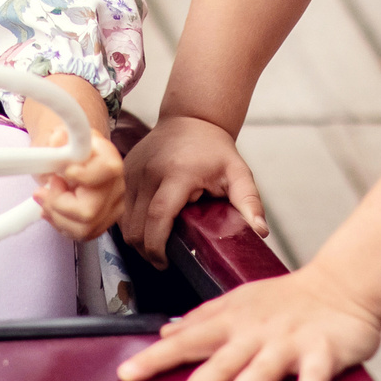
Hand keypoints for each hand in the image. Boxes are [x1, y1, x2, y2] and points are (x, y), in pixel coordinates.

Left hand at [24, 76, 121, 241]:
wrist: (71, 157)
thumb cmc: (65, 148)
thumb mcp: (56, 138)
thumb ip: (57, 140)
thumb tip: (57, 140)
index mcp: (108, 157)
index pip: (108, 170)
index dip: (85, 176)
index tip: (64, 173)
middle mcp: (117, 184)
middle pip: (89, 210)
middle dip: (57, 204)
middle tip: (42, 192)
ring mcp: (114, 206)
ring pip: (84, 228)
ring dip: (56, 217)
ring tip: (45, 200)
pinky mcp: (105, 221)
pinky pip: (82, 234)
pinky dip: (62, 225)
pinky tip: (54, 210)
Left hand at [116, 266, 380, 380]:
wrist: (341, 285)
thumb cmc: (286, 299)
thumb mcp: (238, 302)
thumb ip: (202, 319)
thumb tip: (164, 333)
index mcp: (233, 322)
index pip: (187, 341)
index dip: (156, 358)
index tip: (126, 376)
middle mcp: (256, 332)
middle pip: (222, 360)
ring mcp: (290, 342)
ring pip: (262, 369)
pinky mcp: (323, 351)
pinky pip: (317, 376)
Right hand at [119, 114, 267, 265]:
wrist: (190, 118)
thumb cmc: (214, 148)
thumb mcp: (238, 173)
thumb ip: (249, 202)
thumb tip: (260, 232)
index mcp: (177, 174)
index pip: (158, 217)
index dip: (157, 246)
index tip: (166, 262)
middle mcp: (149, 173)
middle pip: (136, 226)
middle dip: (146, 250)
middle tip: (163, 259)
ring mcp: (132, 171)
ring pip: (123, 220)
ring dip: (136, 239)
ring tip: (155, 245)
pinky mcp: (124, 172)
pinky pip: (120, 208)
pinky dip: (130, 223)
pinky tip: (146, 227)